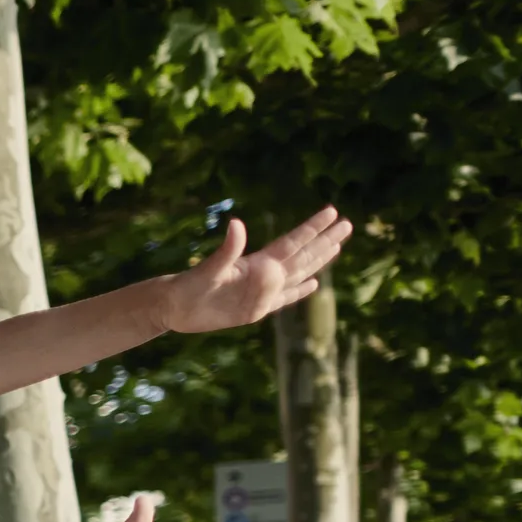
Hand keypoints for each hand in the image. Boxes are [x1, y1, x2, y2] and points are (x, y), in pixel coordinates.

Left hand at [160, 207, 353, 333]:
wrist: (174, 307)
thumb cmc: (189, 286)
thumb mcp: (209, 268)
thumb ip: (228, 250)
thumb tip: (237, 224)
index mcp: (257, 262)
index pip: (292, 242)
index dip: (312, 228)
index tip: (332, 212)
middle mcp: (263, 274)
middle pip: (302, 255)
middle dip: (324, 240)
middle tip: (347, 224)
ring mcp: (261, 291)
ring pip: (298, 274)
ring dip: (318, 261)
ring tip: (336, 246)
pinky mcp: (255, 309)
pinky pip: (284, 299)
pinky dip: (299, 292)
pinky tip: (312, 285)